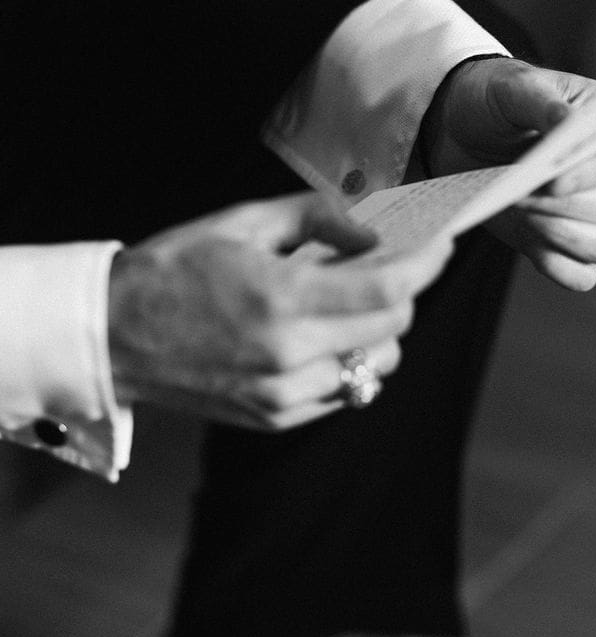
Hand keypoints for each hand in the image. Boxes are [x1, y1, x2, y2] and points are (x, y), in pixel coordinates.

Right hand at [107, 193, 453, 429]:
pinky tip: (319, 331)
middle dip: (403, 289)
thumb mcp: (245, 223)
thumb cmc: (176, 268)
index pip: (390, 290)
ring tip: (345, 298)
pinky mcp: (275, 416)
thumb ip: (319, 219)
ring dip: (379, 329)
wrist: (112, 335)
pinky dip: (349, 358)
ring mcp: (283, 394)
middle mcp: (290, 355)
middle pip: (392, 327)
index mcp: (282, 300)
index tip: (443, 241)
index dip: (428, 263)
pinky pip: (344, 389)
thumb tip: (376, 229)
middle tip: (387, 260)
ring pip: (376, 364)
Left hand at [422, 58, 595, 290]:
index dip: (591, 174)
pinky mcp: (566, 242)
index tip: (552, 181)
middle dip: (566, 207)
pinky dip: (561, 268)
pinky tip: (532, 245)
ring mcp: (595, 212)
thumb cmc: (496, 99)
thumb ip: (544, 102)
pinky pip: (582, 275)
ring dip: (566, 237)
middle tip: (520, 195)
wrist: (462, 130)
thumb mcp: (513, 87)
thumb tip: (571, 124)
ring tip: (524, 214)